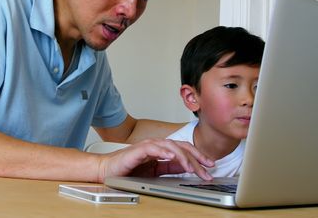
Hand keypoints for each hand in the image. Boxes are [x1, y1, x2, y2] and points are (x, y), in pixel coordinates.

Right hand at [96, 139, 213, 182]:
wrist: (107, 170)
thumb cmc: (128, 170)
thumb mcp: (155, 171)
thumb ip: (169, 167)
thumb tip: (185, 168)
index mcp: (162, 150)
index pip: (184, 150)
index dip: (198, 157)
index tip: (210, 166)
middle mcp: (157, 145)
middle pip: (182, 146)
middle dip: (197, 157)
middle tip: (207, 168)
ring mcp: (148, 146)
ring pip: (171, 146)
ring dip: (183, 156)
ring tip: (192, 167)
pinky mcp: (138, 150)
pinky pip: (154, 149)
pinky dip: (164, 152)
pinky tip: (172, 157)